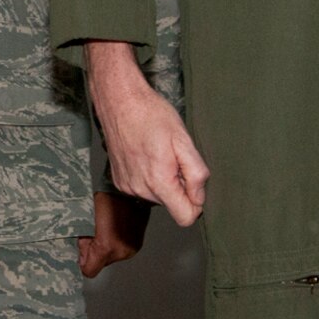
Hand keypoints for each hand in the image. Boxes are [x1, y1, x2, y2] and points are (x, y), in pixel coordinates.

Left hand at [78, 189, 152, 276]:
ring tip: (106, 228)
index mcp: (106, 247)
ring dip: (105, 248)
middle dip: (94, 251)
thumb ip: (83, 242)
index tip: (83, 247)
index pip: (89, 270)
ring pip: (110, 257)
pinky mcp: (137, 245)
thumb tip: (82, 257)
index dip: (83, 260)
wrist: (130, 191)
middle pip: (101, 263)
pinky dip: (115, 244)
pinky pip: (120, 251)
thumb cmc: (107, 199)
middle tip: (94, 231)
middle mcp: (121, 253)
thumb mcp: (87, 219)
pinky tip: (115, 228)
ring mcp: (131, 250)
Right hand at [85, 41, 208, 226]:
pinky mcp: (119, 180)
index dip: (196, 202)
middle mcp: (140, 189)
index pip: (185, 218)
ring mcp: (127, 186)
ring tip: (158, 152)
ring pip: (157, 196)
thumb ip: (196, 173)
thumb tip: (199, 198)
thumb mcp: (183, 139)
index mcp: (159, 181)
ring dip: (163, 180)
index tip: (193, 182)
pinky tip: (144, 154)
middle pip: (171, 205)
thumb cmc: (152, 114)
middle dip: (178, 185)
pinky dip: (148, 176)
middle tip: (173, 156)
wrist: (119, 100)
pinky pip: (142, 188)